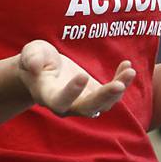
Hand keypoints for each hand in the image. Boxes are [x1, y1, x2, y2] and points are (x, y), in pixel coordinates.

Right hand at [17, 40, 135, 117]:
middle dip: (104, 98)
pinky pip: (112, 94)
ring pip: (104, 104)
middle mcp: (67, 106)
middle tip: (118, 86)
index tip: (83, 75)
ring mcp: (83, 103)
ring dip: (118, 90)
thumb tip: (33, 64)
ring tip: (130, 71)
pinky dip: (121, 81)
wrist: (44, 69)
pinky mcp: (95, 95)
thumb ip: (31, 58)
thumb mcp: (31, 53)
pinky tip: (127, 65)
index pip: (60, 101)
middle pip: (88, 108)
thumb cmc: (36, 59)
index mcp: (48, 96)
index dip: (72, 92)